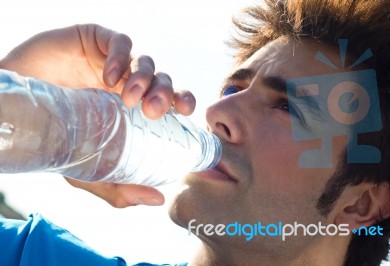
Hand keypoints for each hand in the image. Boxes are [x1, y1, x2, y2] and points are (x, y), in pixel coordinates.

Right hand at [0, 24, 195, 206]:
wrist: (17, 106)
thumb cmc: (58, 135)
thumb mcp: (88, 167)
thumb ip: (119, 185)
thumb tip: (158, 200)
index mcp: (136, 108)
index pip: (171, 101)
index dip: (183, 101)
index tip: (187, 113)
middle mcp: (130, 84)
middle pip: (163, 80)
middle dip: (165, 92)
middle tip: (154, 110)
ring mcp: (115, 62)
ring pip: (146, 61)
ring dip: (143, 78)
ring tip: (129, 97)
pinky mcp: (97, 41)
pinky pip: (120, 43)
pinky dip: (121, 57)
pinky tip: (108, 76)